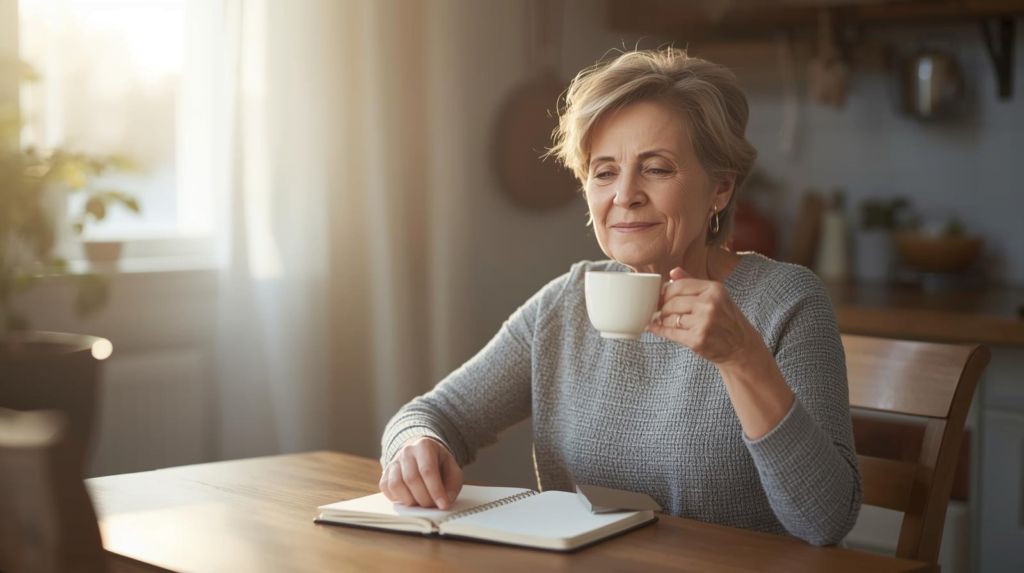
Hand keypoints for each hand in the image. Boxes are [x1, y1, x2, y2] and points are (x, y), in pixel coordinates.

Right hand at [380, 437, 463, 509]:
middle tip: (433, 507)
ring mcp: (394, 462)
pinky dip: (398, 499)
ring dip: (410, 500)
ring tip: (421, 504)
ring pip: (396, 485)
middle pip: (412, 479)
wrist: (423, 457)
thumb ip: (452, 486)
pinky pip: (387, 489)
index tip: (443, 505)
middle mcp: (406, 452)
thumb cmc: (439, 465)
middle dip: (424, 498)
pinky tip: (409, 499)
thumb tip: (446, 501)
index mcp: (424, 446)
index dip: (435, 490)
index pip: (428, 470)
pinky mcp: (385, 473)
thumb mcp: (452, 471)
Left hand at [646, 267, 760, 365]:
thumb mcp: (716, 297)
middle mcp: (709, 304)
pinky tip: (654, 328)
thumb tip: (673, 272)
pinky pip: (670, 332)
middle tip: (661, 311)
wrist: (742, 347)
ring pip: (670, 318)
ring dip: (663, 320)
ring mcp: (703, 322)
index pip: (679, 286)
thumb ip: (693, 283)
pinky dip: (659, 330)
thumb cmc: (727, 320)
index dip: (666, 292)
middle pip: (672, 302)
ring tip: (665, 321)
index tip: (662, 297)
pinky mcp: (697, 340)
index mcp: (714, 289)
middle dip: (663, 307)